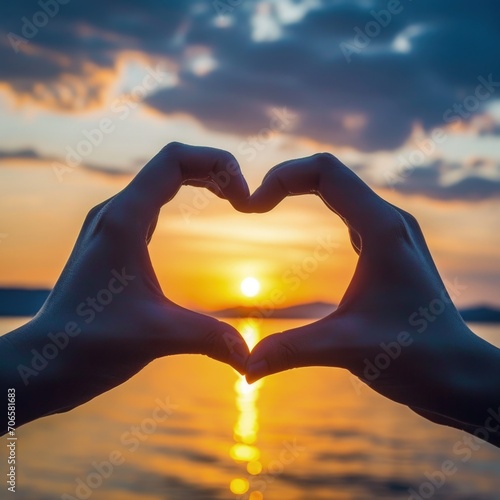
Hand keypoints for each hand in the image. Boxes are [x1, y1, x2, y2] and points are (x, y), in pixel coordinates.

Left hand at [1, 142, 249, 429]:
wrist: (44, 361)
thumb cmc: (87, 345)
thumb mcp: (156, 337)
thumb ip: (210, 339)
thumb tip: (251, 356)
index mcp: (124, 221)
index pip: (174, 160)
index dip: (217, 165)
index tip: (244, 200)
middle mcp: (114, 213)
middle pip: (171, 164)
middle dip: (214, 171)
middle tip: (245, 200)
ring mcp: (111, 226)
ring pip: (159, 181)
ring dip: (198, 181)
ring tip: (231, 199)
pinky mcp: (113, 242)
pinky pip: (152, 202)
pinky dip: (181, 198)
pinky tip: (195, 219)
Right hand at [243, 153, 499, 443]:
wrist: (460, 374)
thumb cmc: (418, 357)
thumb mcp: (347, 348)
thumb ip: (291, 352)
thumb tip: (245, 366)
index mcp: (382, 229)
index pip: (325, 171)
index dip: (283, 177)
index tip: (254, 206)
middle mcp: (389, 222)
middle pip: (330, 174)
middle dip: (287, 181)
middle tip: (254, 205)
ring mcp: (391, 234)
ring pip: (341, 191)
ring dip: (303, 191)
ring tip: (269, 207)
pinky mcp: (389, 251)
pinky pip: (349, 212)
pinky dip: (320, 209)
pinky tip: (305, 235)